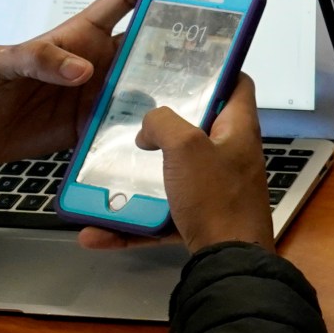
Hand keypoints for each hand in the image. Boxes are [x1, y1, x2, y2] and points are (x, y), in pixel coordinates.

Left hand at [0, 0, 196, 182]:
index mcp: (78, 36)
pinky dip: (149, 126)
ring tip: (206, 85)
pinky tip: (169, 130)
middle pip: (148, 41)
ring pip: (146, 83)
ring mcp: (96, 95)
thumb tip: (83, 70)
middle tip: (218, 33)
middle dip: (182, 33)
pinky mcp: (91, 127)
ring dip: (172, 84)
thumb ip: (37, 59)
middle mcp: (95, 62)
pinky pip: (128, 123)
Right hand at [79, 76, 273, 253]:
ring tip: (105, 175)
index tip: (183, 69)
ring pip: (173, 176)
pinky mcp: (202, 220)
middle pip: (197, 129)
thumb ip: (163, 123)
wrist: (229, 263)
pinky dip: (132, 224)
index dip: (216, 70)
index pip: (237, 84)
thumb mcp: (186, 146)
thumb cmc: (216, 198)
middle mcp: (230, 156)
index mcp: (237, 129)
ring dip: (138, 180)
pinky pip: (161, 217)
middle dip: (162, 127)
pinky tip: (96, 232)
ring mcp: (217, 190)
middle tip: (130, 120)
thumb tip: (150, 126)